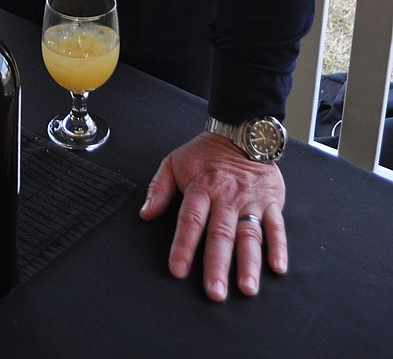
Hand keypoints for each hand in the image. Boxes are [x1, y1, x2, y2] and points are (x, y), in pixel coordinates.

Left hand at [139, 132, 286, 301]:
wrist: (242, 132)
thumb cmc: (206, 152)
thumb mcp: (175, 161)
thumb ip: (159, 188)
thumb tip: (145, 213)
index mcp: (201, 187)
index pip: (191, 220)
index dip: (184, 245)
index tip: (178, 270)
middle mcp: (226, 197)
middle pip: (221, 234)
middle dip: (217, 265)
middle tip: (215, 292)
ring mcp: (250, 201)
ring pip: (250, 234)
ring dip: (249, 263)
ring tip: (247, 288)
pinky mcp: (271, 201)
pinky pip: (277, 226)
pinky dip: (279, 247)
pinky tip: (277, 267)